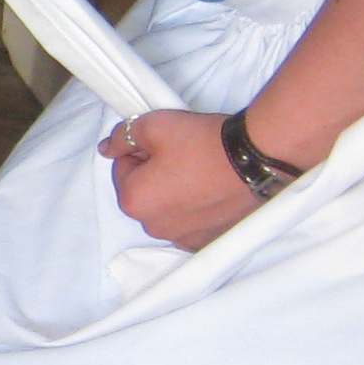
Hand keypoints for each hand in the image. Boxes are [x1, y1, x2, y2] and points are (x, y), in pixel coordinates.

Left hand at [101, 109, 257, 249]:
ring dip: (174, 191)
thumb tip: (108, 147)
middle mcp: (155, 227)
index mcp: (134, 202)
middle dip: (154, 173)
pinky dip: (194, 208)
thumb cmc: (205, 143)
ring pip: (167, 208)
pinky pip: (189, 223)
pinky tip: (210, 188)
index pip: (121, 168)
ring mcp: (183, 237)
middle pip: (143, 192)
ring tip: (199, 168)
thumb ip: (122, 136)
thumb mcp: (154, 125)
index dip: (139, 149)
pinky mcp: (208, 239)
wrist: (255, 158)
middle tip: (182, 153)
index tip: (162, 142)